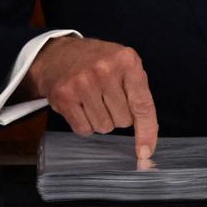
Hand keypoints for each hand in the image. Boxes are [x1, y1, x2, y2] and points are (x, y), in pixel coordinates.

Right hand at [25, 36, 159, 158]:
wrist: (60, 54)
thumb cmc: (100, 63)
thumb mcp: (126, 67)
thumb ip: (140, 96)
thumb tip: (147, 141)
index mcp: (126, 60)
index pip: (142, 105)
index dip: (146, 131)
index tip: (146, 152)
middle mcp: (105, 70)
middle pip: (123, 121)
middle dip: (119, 115)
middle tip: (108, 96)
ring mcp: (82, 83)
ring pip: (104, 127)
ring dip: (101, 119)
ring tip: (93, 98)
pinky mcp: (64, 96)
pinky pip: (84, 129)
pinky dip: (85, 123)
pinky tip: (81, 105)